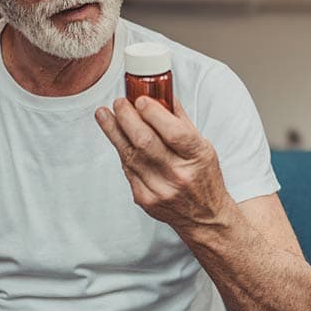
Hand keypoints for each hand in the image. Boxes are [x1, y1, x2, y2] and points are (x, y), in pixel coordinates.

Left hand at [95, 96, 233, 232]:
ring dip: (114, 131)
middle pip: (144, 141)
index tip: (140, 99)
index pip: (173, 132)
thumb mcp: (203, 147)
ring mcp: (160, 190)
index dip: (153, 113)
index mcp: (197, 157)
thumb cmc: (204, 177)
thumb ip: (181, 121)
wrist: (205, 217)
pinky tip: (116, 138)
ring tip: (105, 114)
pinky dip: (121, 151)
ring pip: (130, 155)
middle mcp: (178, 175)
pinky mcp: (145, 200)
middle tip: (118, 103)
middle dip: (126, 117)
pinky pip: (127, 170)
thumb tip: (161, 93)